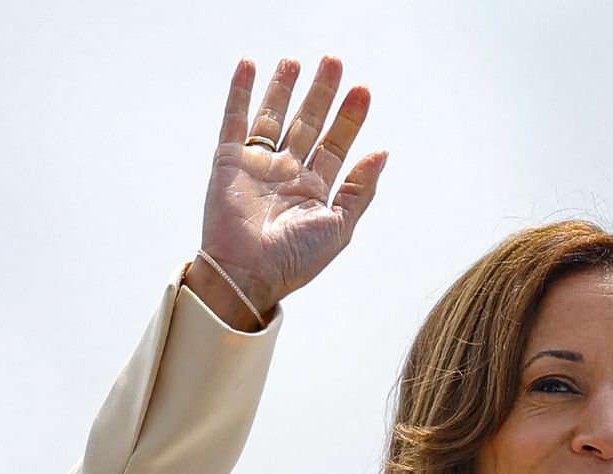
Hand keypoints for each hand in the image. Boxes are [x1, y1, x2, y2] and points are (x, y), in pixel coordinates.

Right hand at [196, 56, 386, 316]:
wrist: (249, 274)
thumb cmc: (295, 259)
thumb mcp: (339, 225)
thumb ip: (360, 189)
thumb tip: (383, 153)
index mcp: (315, 188)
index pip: (336, 144)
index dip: (350, 117)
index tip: (362, 90)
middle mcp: (287, 172)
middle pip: (308, 122)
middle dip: (321, 93)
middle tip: (334, 61)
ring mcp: (258, 165)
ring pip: (273, 116)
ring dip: (284, 87)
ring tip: (296, 60)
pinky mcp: (229, 160)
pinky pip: (235, 119)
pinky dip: (241, 92)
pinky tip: (250, 66)